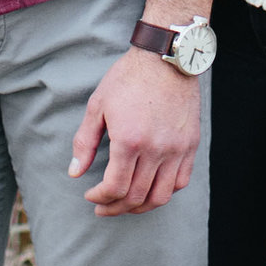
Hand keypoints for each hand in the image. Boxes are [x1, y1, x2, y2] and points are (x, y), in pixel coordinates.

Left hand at [68, 47, 200, 216]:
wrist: (165, 58)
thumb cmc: (128, 78)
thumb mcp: (98, 105)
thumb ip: (85, 142)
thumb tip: (75, 172)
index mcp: (129, 140)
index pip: (114, 187)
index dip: (99, 198)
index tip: (90, 195)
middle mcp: (156, 149)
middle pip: (136, 197)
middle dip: (115, 207)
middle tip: (103, 206)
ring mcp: (177, 149)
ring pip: (161, 196)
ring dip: (141, 207)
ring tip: (126, 204)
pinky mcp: (191, 145)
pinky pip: (181, 181)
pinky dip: (165, 191)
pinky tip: (150, 187)